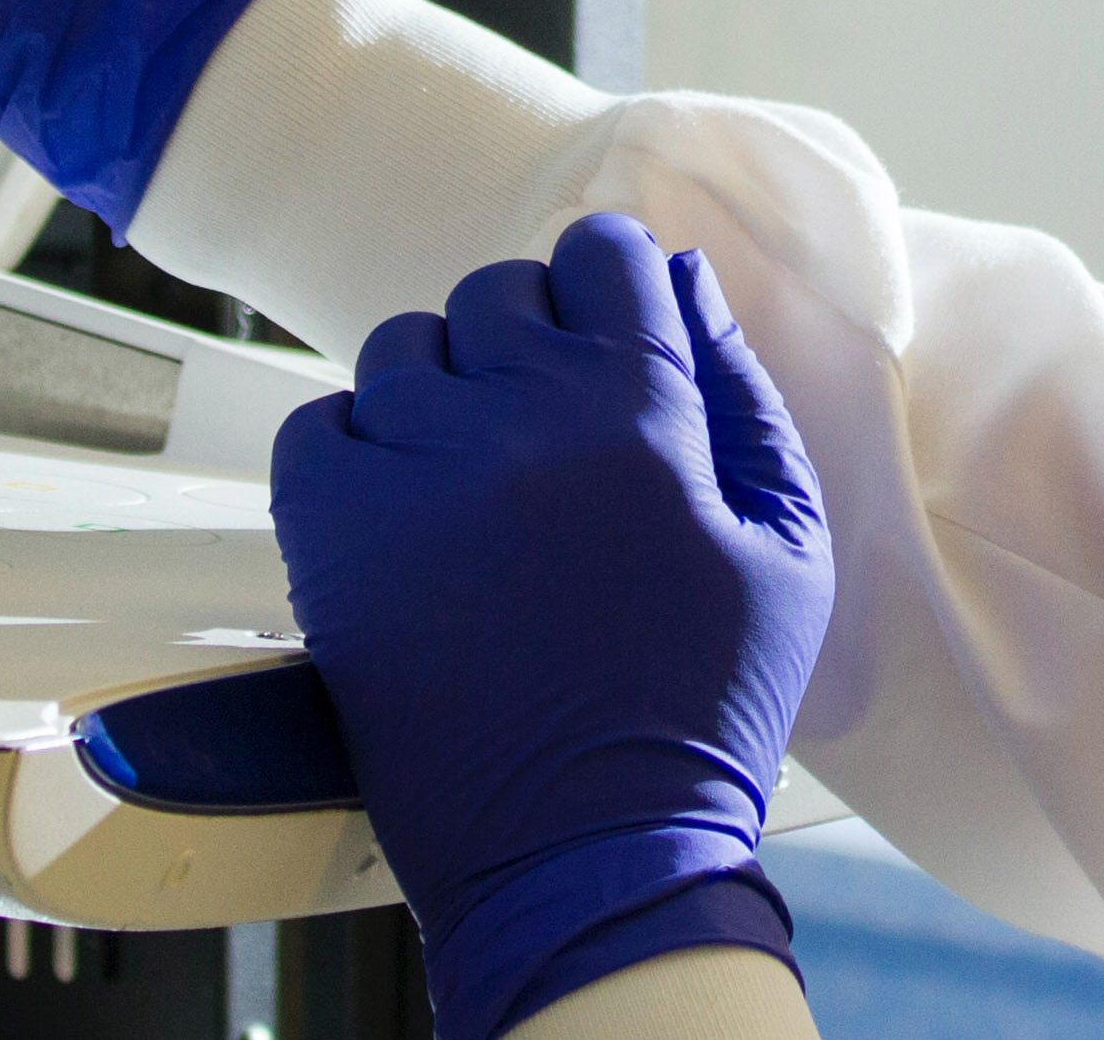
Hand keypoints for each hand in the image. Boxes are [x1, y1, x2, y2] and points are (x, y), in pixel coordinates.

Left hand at [273, 214, 834, 1039]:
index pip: (601, 252)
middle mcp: (517, 418)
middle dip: (529, 343)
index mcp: (640, 410)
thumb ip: (742, 396)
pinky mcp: (330, 533)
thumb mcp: (784, 545)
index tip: (606, 335)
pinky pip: (319, 424)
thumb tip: (685, 286)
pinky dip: (354, 449)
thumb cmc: (701, 707)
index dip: (608, 287)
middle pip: (500, 293)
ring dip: (442, 394)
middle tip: (549, 437)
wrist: (585, 851)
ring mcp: (411, 469)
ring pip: (406, 348)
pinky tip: (405, 515)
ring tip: (476, 484)